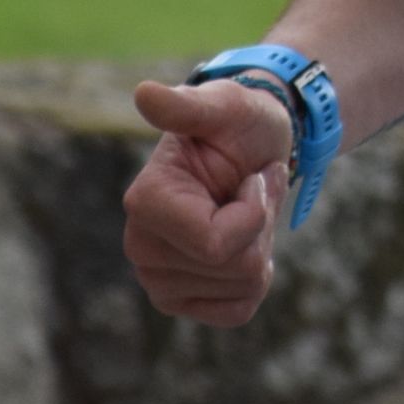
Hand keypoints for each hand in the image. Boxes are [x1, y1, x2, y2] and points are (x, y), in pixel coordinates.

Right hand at [123, 80, 296, 327]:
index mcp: (145, 203)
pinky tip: (242, 242)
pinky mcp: (180, 300)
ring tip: (247, 208)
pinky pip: (238, 310)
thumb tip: (144, 93)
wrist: (251, 147)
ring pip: (243, 288)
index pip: (216, 245)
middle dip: (261, 226)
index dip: (254, 212)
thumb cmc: (239, 122)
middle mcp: (141, 247)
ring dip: (261, 244)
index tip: (253, 176)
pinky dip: (256, 277)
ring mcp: (158, 279)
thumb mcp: (224, 106)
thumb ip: (187, 106)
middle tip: (252, 188)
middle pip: (234, 269)